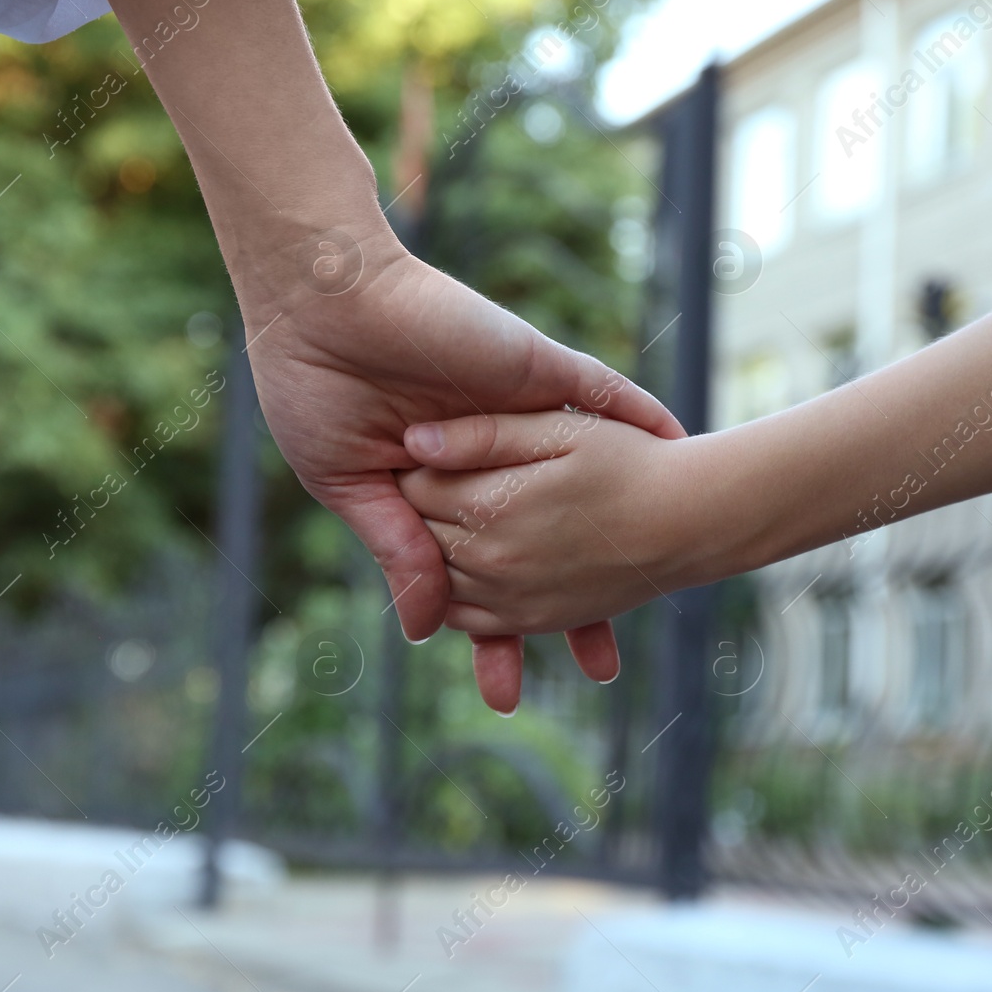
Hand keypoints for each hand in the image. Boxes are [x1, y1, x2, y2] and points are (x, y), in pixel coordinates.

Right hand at [244, 249, 686, 711]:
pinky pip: (603, 393)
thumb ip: (399, 550)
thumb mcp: (351, 486)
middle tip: (599, 667)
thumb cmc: (316, 390)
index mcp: (435, 490)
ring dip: (620, 523)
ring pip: (582, 477)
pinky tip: (675, 446)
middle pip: (541, 543)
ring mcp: (515, 415)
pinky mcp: (534, 370)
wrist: (318, 303)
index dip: (493, 631)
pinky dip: (642, 416)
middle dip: (568, 607)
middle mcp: (486, 460)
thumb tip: (429, 630)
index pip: (477, 574)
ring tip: (664, 569)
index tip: (507, 688)